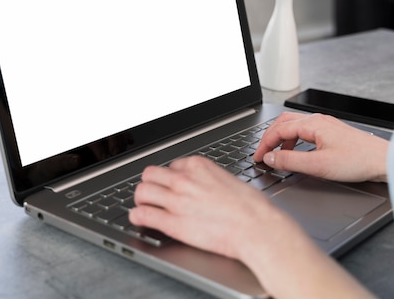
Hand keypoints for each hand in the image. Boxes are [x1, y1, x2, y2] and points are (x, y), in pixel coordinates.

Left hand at [129, 156, 291, 260]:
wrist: (257, 228)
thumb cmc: (252, 208)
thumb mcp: (229, 179)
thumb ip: (210, 179)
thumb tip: (205, 185)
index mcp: (198, 167)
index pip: (171, 166)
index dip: (170, 177)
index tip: (170, 185)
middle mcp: (184, 180)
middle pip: (150, 174)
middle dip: (150, 184)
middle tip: (151, 193)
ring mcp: (176, 201)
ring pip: (141, 191)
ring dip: (140, 198)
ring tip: (143, 205)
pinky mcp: (173, 223)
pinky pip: (142, 215)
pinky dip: (137, 217)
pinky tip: (139, 219)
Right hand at [254, 112, 388, 181]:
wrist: (385, 161)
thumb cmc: (358, 161)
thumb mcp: (318, 165)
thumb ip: (290, 161)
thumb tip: (270, 158)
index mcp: (312, 124)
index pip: (278, 130)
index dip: (264, 144)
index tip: (258, 158)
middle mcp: (318, 121)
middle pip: (283, 123)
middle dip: (269, 138)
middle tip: (262, 153)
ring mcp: (326, 125)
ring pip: (294, 126)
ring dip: (281, 139)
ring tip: (277, 155)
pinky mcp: (332, 133)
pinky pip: (305, 131)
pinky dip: (294, 141)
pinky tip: (296, 154)